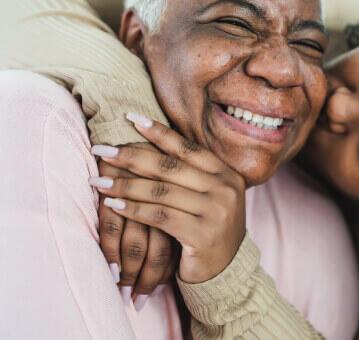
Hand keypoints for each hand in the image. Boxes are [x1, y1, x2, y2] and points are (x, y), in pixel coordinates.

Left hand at [91, 113, 245, 283]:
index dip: (158, 132)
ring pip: (161, 191)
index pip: (187, 148)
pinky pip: (159, 217)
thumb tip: (148, 143)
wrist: (226, 272)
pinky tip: (113, 205)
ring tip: (98, 181)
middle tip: (102, 149)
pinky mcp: (202, 235)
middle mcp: (225, 189)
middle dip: (131, 156)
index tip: (130, 118)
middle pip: (170, 167)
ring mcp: (216, 212)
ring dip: (124, 185)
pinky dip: (133, 209)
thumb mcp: (207, 197)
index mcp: (227, 174)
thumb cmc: (208, 229)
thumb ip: (190, 174)